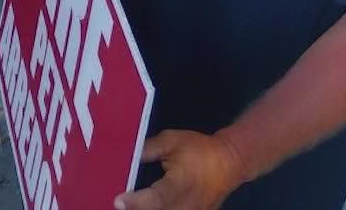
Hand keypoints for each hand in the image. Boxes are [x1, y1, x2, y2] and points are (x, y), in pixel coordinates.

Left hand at [115, 130, 244, 209]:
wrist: (229, 162)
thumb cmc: (199, 149)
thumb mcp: (172, 141)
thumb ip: (147, 149)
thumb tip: (124, 155)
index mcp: (182, 184)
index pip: (158, 198)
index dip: (137, 202)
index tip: (118, 200)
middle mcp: (187, 206)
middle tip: (116, 203)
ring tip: (128, 204)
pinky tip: (142, 206)